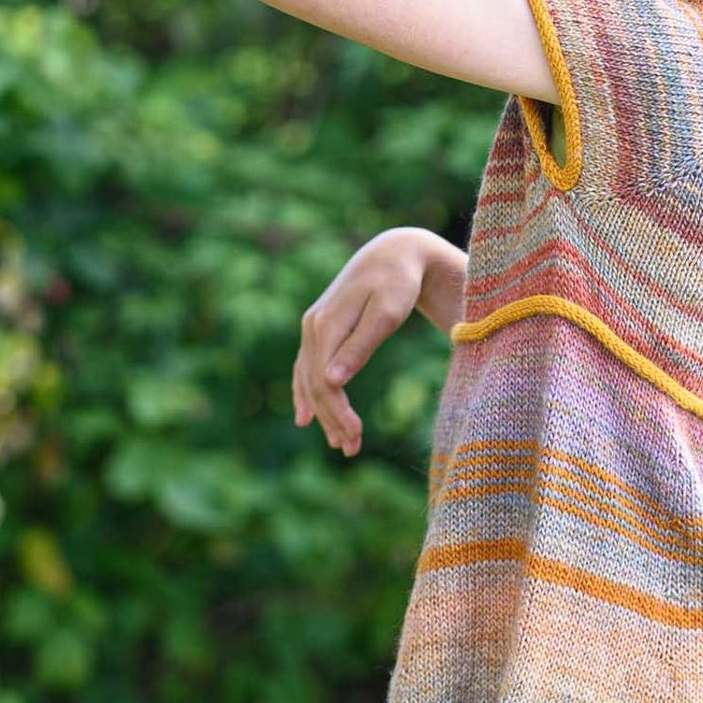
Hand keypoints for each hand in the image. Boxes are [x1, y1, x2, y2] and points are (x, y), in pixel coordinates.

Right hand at [293, 228, 430, 456]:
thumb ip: (359, 347)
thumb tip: (331, 382)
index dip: (336, 413)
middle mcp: (312, 327)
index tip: (356, 438)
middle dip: (331, 419)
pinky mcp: (319, 328)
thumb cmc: (397, 282)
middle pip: (314, 384)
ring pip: (309, 379)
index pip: (323, 381)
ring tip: (340, 443)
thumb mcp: (386, 314)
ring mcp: (313, 327)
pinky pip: (305, 367)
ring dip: (322, 413)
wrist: (394, 253)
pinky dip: (306, 394)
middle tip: (351, 449)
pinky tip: (305, 417)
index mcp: (326, 325)